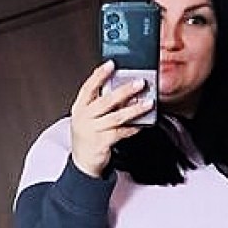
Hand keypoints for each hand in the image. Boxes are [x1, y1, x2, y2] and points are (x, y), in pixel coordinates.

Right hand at [70, 60, 153, 177]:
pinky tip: (142, 124)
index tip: (111, 64)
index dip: (99, 75)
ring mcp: (92, 131)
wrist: (83, 162)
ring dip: (134, 109)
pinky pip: (121, 132)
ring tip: (147, 103)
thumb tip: (119, 86)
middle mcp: (84, 118)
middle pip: (106, 101)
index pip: (88, 87)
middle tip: (140, 83)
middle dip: (125, 91)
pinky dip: (133, 127)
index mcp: (80, 108)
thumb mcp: (87, 117)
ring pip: (117, 117)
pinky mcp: (101, 143)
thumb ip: (98, 102)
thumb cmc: (87, 136)